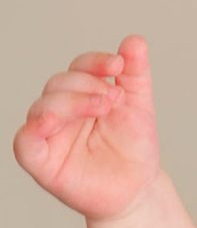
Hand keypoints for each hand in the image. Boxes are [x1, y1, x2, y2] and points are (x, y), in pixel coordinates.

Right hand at [13, 34, 161, 220]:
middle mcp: (62, 111)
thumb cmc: (133, 147)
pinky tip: (53, 122)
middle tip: (114, 99)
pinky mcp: (41, 161)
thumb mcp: (139, 104)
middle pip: (59, 83)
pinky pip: (25, 141)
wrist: (138, 188)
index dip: (95, 62)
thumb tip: (134, 40)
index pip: (79, 67)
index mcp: (82, 94)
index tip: (118, 65)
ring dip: (72, 101)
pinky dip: (35, 128)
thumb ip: (135, 72)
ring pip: (42, 106)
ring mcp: (49, 135)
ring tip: (103, 108)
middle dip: (88, 85)